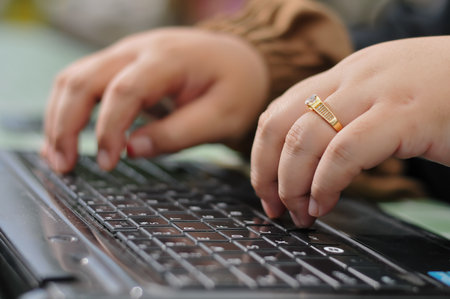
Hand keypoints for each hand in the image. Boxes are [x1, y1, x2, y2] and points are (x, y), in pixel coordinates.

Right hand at [42, 27, 268, 171]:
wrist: (239, 58)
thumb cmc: (236, 87)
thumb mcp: (222, 116)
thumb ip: (178, 133)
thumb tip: (132, 151)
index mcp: (168, 58)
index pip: (125, 89)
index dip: (108, 128)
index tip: (107, 163)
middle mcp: (139, 49)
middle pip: (84, 79)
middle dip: (66, 124)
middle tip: (65, 166)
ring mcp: (126, 53)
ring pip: (75, 77)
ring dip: (59, 117)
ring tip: (58, 157)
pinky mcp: (122, 64)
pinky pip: (83, 80)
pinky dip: (68, 108)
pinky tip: (64, 135)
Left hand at [251, 36, 449, 226]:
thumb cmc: (445, 93)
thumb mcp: (384, 96)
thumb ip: (348, 117)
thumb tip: (311, 162)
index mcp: (346, 75)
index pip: (280, 110)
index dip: (262, 154)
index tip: (265, 188)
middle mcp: (354, 78)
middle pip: (280, 124)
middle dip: (265, 172)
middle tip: (275, 206)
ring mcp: (378, 94)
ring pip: (303, 138)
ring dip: (291, 183)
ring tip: (300, 212)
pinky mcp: (406, 115)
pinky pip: (345, 152)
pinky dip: (325, 183)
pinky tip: (325, 203)